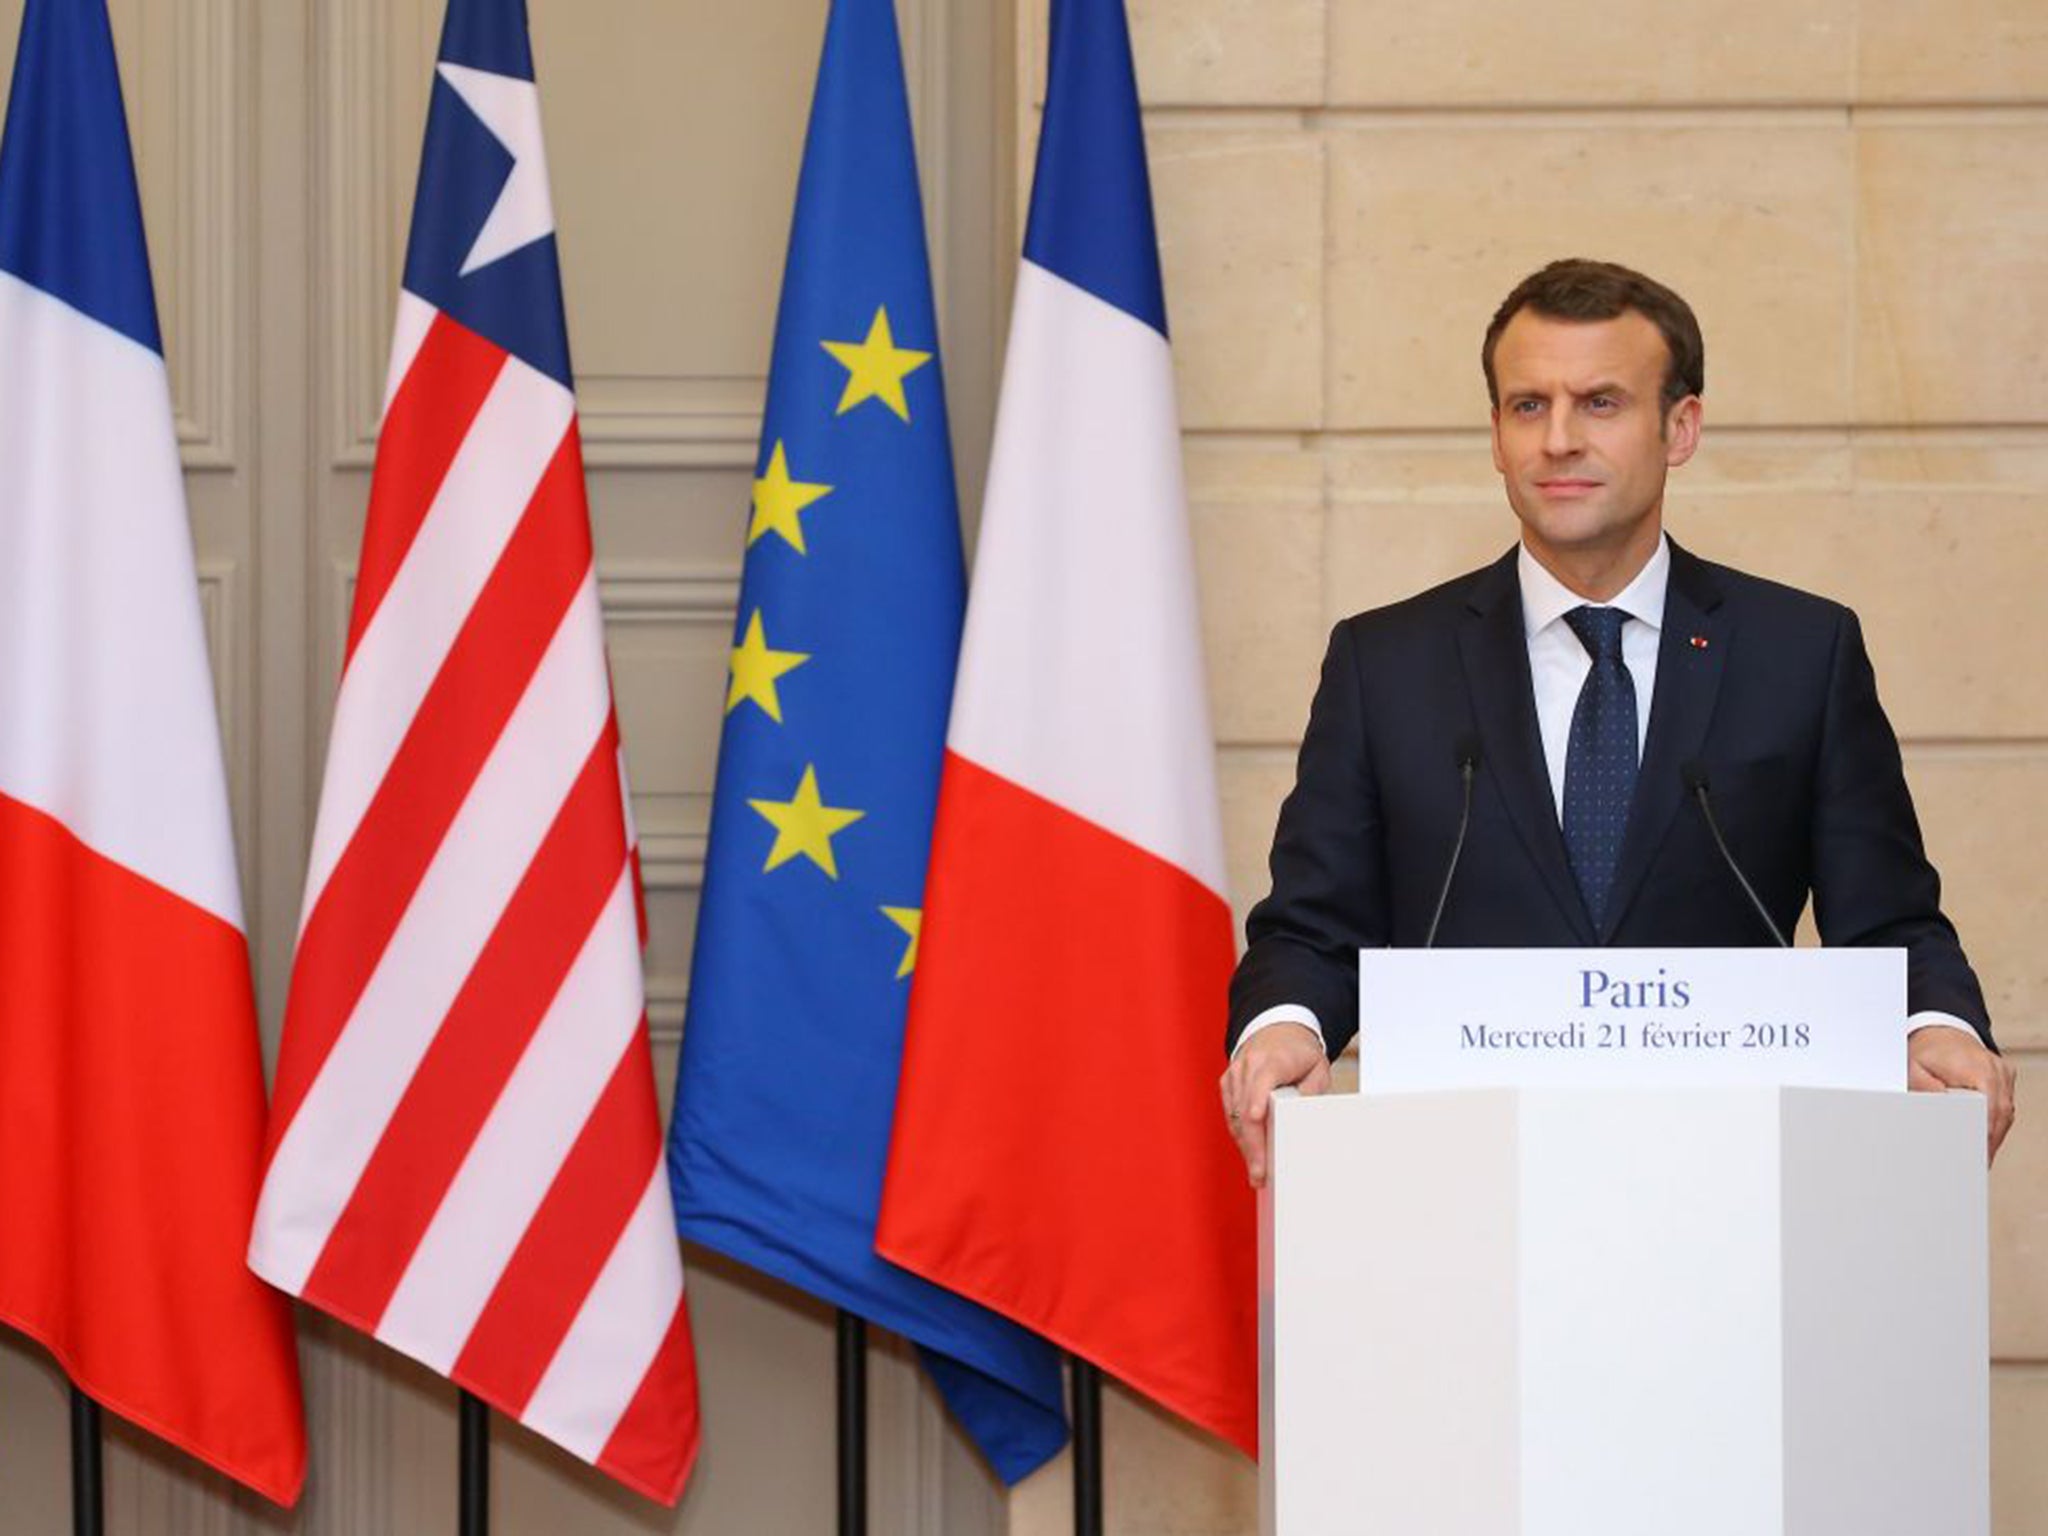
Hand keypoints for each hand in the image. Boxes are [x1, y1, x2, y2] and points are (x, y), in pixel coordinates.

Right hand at [1219, 1023, 1330, 1187]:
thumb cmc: (1300, 1053)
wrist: (1279, 1029)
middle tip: (1260, 1172)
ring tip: (1257, 1170)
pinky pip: (1231, 1112)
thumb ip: (1311, 1091)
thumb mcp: (1318, 1068)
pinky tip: (1249, 1152)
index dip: (1257, 1100)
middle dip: (1252, 1143)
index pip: (1262, 1081)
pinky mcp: (1228, 1082)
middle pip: (1245, 1107)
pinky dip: (1239, 1133)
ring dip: (1245, 1144)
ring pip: (1235, 1114)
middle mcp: (1249, 1064)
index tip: (1256, 1118)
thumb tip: (1301, 1118)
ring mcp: (1235, 1073)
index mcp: (1274, 1058)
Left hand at [1908, 1026, 2016, 1163]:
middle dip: (1989, 1140)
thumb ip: (1924, 1088)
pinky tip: (1986, 1140)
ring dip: (1994, 1134)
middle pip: (2000, 1115)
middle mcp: (1997, 1070)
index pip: (1988, 1109)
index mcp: (1978, 1068)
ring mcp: (2004, 1074)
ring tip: (1981, 1158)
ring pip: (2006, 1113)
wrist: (1940, 1028)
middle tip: (1978, 1164)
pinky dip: (1996, 1122)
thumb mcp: (1914, 1067)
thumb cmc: (1925, 1050)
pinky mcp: (2005, 1078)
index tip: (1977, 1154)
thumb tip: (1939, 1109)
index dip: (1983, 1134)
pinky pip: (2005, 1105)